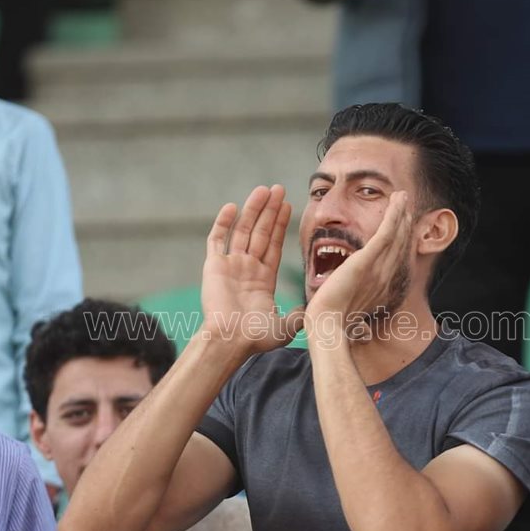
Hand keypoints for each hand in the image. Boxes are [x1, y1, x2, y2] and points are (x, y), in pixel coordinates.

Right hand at [201, 185, 303, 353]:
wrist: (229, 341)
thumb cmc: (255, 338)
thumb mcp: (286, 327)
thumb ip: (300, 315)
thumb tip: (315, 308)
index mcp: (264, 279)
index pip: (274, 244)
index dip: (281, 225)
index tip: (288, 205)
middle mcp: (248, 268)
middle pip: (260, 232)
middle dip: (270, 211)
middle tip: (278, 189)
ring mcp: (230, 266)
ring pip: (242, 231)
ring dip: (252, 210)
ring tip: (262, 190)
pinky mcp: (213, 267)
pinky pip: (217, 240)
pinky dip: (222, 224)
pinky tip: (231, 207)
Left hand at [305, 191, 414, 348]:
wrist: (327, 324)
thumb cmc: (332, 319)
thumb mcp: (349, 304)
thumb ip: (354, 295)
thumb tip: (351, 297)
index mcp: (382, 286)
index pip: (395, 257)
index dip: (400, 238)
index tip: (401, 223)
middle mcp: (386, 276)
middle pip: (400, 244)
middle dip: (404, 222)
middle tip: (406, 204)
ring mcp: (379, 268)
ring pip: (397, 235)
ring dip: (401, 213)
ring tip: (402, 196)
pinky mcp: (367, 261)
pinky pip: (386, 233)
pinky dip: (395, 215)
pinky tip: (398, 200)